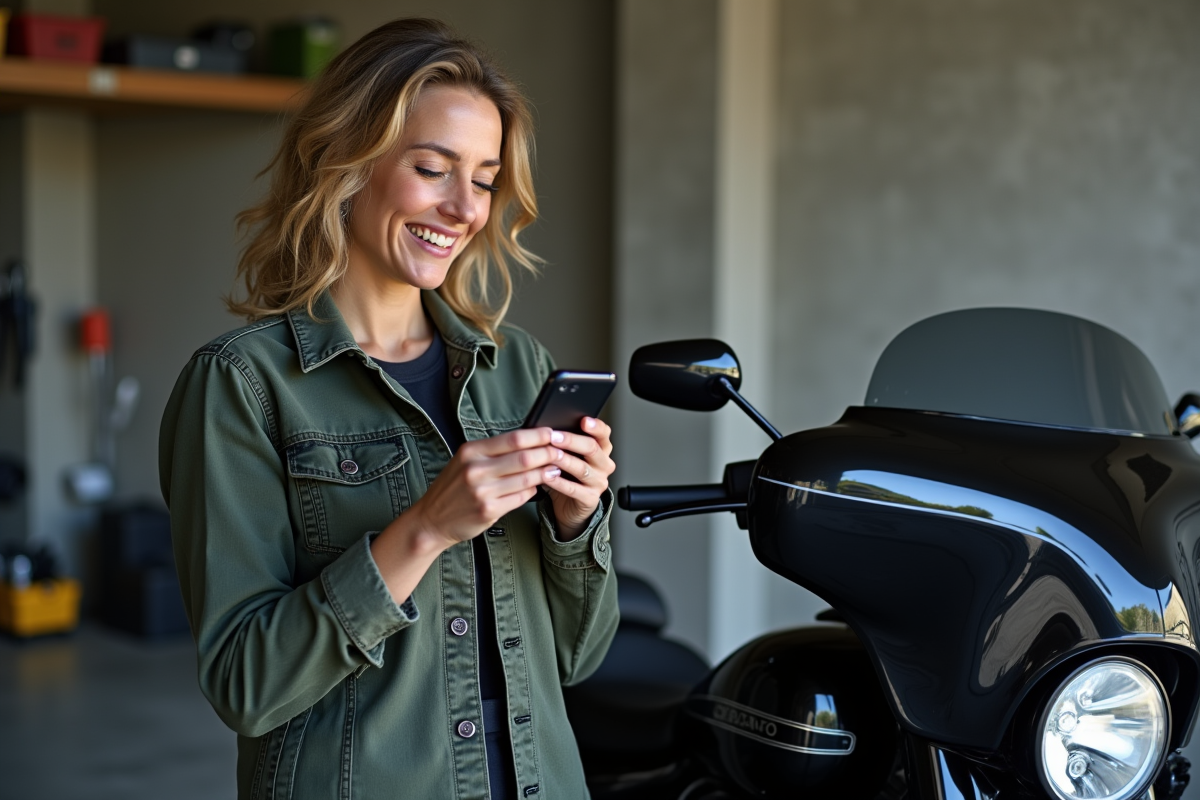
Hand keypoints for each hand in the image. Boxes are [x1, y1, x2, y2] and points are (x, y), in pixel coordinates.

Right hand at [405, 427, 565, 548]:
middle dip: (548, 453)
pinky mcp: (489, 510)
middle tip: (561, 452)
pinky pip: (521, 497)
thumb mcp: (465, 461)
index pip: (514, 438)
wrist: (431, 519)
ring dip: (545, 473)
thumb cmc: (452, 488)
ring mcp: (483, 491)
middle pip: (524, 457)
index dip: (538, 435)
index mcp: (471, 451)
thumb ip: (492, 452)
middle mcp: (476, 469)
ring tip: (555, 469)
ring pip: (527, 478)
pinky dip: (533, 491)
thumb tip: (527, 441)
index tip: (552, 433)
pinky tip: (537, 487)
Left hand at [541, 417, 614, 539]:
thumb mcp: (569, 455)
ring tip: (549, 455)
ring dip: (564, 460)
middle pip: (592, 448)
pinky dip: (558, 482)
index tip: (584, 420)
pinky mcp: (590, 499)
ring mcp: (599, 482)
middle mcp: (604, 464)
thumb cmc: (567, 475)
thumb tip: (545, 428)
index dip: (596, 426)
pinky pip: (573, 489)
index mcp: (602, 449)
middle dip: (571, 441)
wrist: (570, 505)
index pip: (604, 434)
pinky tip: (547, 476)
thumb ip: (563, 442)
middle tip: (554, 436)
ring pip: (582, 468)